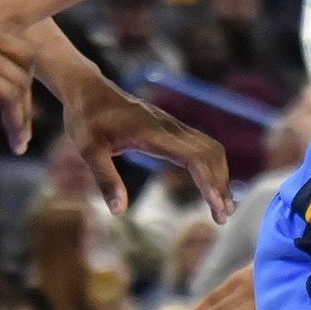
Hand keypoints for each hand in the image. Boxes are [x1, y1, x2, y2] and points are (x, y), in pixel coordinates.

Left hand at [53, 71, 230, 219]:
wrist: (88, 91)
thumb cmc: (86, 120)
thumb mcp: (88, 150)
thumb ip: (106, 180)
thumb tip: (118, 212)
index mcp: (153, 133)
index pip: (194, 157)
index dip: (209, 182)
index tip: (216, 207)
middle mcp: (170, 128)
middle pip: (210, 154)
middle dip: (221, 185)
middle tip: (223, 218)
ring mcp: (173, 126)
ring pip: (210, 149)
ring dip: (220, 176)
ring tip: (222, 207)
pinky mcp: (172, 129)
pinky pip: (202, 146)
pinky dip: (212, 167)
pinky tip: (210, 184)